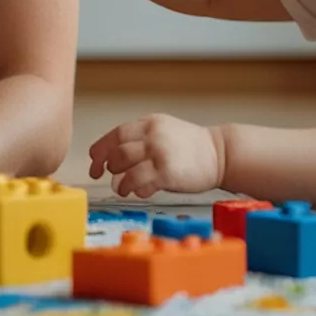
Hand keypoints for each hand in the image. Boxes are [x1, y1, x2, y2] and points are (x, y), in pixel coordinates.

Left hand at [88, 114, 224, 197]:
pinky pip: (140, 183)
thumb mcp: (164, 132)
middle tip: (109, 176)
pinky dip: (135, 190)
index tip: (94, 163)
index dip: (100, 150)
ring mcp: (160, 153)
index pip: (116, 135)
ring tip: (123, 188)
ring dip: (119, 182)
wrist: (220, 154)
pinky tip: (140, 192)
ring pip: (124, 168)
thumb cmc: (192, 147)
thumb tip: (113, 161)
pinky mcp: (167, 172)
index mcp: (150, 123)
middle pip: (117, 152)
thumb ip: (141, 141)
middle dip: (108, 167)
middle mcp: (153, 135)